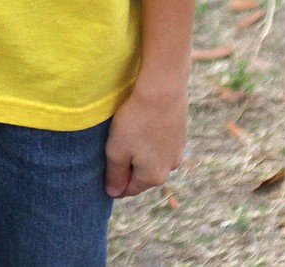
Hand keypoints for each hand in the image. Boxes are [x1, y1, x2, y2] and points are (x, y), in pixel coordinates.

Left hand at [104, 80, 186, 197]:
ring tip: (129, 131)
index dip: (115, 183)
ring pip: (153, 157)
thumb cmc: (135, 121)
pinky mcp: (180, 133)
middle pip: (142, 174)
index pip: (129, 189)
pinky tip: (144, 123)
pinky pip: (161, 141)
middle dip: (128, 165)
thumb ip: (115, 175)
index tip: (104, 171)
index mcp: (152, 177)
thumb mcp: (116, 150)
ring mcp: (177, 150)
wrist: (162, 91)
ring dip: (141, 150)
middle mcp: (169, 169)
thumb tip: (114, 193)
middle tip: (114, 146)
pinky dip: (151, 136)